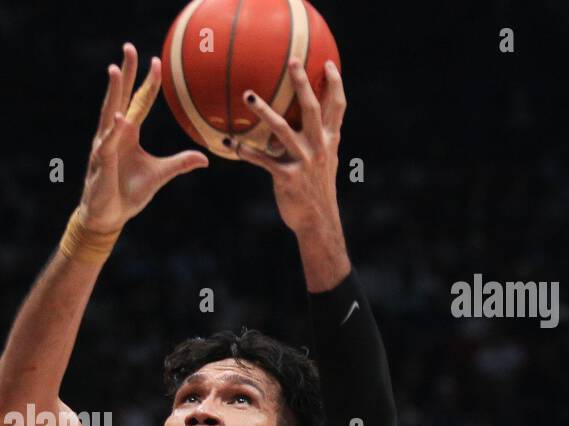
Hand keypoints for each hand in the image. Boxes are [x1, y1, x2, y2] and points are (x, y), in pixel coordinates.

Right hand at [78, 43, 208, 232]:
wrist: (108, 217)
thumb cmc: (127, 194)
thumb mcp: (160, 175)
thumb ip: (180, 164)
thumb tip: (205, 158)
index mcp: (128, 133)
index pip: (140, 101)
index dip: (148, 82)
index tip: (156, 60)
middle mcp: (114, 134)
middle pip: (120, 96)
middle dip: (125, 72)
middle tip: (128, 47)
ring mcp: (105, 146)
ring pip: (109, 112)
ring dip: (113, 91)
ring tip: (115, 70)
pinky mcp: (101, 162)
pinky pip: (108, 143)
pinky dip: (114, 130)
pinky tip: (121, 117)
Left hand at [231, 59, 345, 237]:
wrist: (317, 221)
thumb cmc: (315, 189)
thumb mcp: (324, 162)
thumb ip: (317, 141)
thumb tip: (299, 124)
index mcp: (329, 141)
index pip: (337, 106)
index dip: (335, 84)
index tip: (328, 63)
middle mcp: (319, 147)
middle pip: (312, 108)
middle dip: (303, 83)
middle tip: (292, 61)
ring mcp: (304, 161)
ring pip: (282, 130)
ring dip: (263, 111)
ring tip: (247, 96)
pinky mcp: (287, 177)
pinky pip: (262, 160)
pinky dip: (245, 151)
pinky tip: (231, 143)